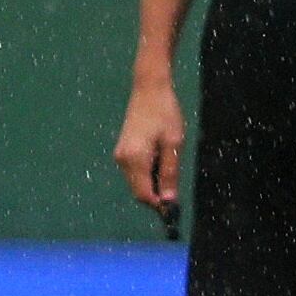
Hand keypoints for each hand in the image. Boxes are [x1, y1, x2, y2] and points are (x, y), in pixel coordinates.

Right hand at [113, 78, 185, 214]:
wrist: (149, 89)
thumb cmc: (165, 113)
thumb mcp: (173, 144)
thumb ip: (170, 173)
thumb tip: (169, 200)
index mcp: (135, 159)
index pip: (144, 194)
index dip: (159, 204)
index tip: (174, 207)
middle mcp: (123, 160)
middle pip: (138, 191)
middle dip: (156, 195)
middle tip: (175, 186)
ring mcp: (120, 155)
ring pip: (136, 182)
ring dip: (152, 184)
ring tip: (169, 165)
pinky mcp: (122, 150)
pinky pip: (134, 172)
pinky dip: (147, 174)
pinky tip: (159, 160)